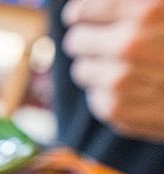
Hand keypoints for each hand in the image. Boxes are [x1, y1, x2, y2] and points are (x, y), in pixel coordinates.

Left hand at [62, 0, 163, 140]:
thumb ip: (139, 9)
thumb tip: (87, 8)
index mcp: (149, 10)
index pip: (83, 10)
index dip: (82, 14)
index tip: (83, 17)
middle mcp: (131, 44)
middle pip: (76, 40)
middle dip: (88, 41)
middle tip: (105, 43)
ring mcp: (122, 80)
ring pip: (82, 71)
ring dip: (97, 68)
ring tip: (128, 69)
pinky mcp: (118, 111)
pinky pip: (95, 97)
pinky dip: (109, 94)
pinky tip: (138, 91)